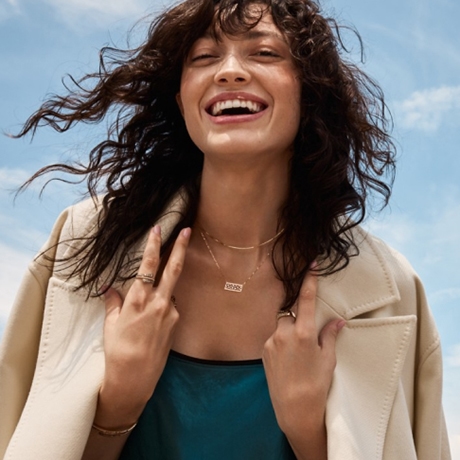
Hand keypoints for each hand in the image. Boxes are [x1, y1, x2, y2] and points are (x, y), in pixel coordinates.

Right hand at [94, 225, 190, 428]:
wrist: (134, 379)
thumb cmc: (117, 352)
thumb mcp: (111, 325)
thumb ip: (113, 302)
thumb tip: (109, 288)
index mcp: (138, 300)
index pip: (148, 266)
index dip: (154, 245)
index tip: (158, 229)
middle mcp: (159, 303)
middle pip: (173, 269)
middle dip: (180, 247)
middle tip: (187, 230)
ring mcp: (171, 313)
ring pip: (170, 290)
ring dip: (165, 286)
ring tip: (149, 304)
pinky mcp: (176, 323)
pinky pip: (170, 306)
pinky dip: (163, 304)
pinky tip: (152, 320)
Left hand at [262, 269, 344, 458]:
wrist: (294, 408)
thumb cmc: (316, 384)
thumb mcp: (328, 359)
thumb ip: (329, 335)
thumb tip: (337, 321)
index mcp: (304, 332)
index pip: (306, 299)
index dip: (309, 279)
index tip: (311, 264)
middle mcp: (284, 332)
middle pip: (291, 313)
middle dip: (298, 320)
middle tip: (306, 340)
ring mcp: (271, 341)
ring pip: (282, 326)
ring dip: (289, 333)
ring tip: (297, 355)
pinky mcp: (263, 350)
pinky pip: (274, 338)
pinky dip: (282, 343)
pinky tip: (288, 361)